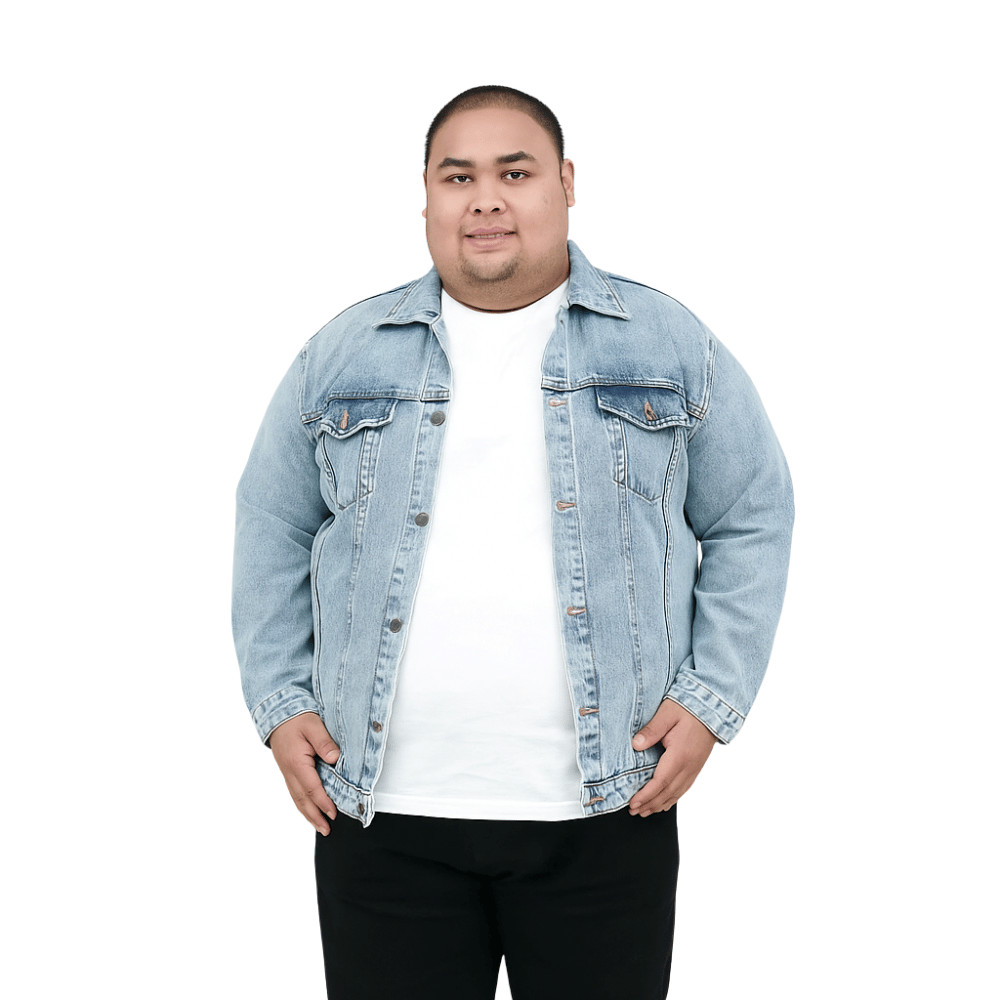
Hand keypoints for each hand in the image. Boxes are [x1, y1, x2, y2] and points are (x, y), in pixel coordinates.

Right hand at [269, 712, 340, 835]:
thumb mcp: (314, 726)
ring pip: (297, 798)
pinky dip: (302, 804)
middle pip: (302, 799)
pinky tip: (309, 810)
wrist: (278, 713)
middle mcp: (289, 771)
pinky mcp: (288, 770)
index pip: (312, 788)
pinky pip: (295, 792)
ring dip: (308, 814)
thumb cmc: (297, 718)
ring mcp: (287, 772)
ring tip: (319, 827)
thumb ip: (325, 743)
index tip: (334, 813)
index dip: (323, 802)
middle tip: (327, 830)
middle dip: (315, 816)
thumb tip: (336, 759)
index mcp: (296, 762)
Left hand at [628, 700, 716, 816]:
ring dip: (659, 804)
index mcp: (680, 755)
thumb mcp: (667, 713)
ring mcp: (694, 768)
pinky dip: (672, 798)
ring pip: (676, 793)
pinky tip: (665, 803)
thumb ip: (651, 730)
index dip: (646, 795)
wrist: (712, 709)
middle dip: (649, 804)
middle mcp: (689, 766)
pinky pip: (684, 788)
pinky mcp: (696, 766)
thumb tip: (635, 745)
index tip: (633, 803)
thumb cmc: (688, 709)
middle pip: (668, 792)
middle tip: (633, 811)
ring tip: (645, 811)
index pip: (660, 782)